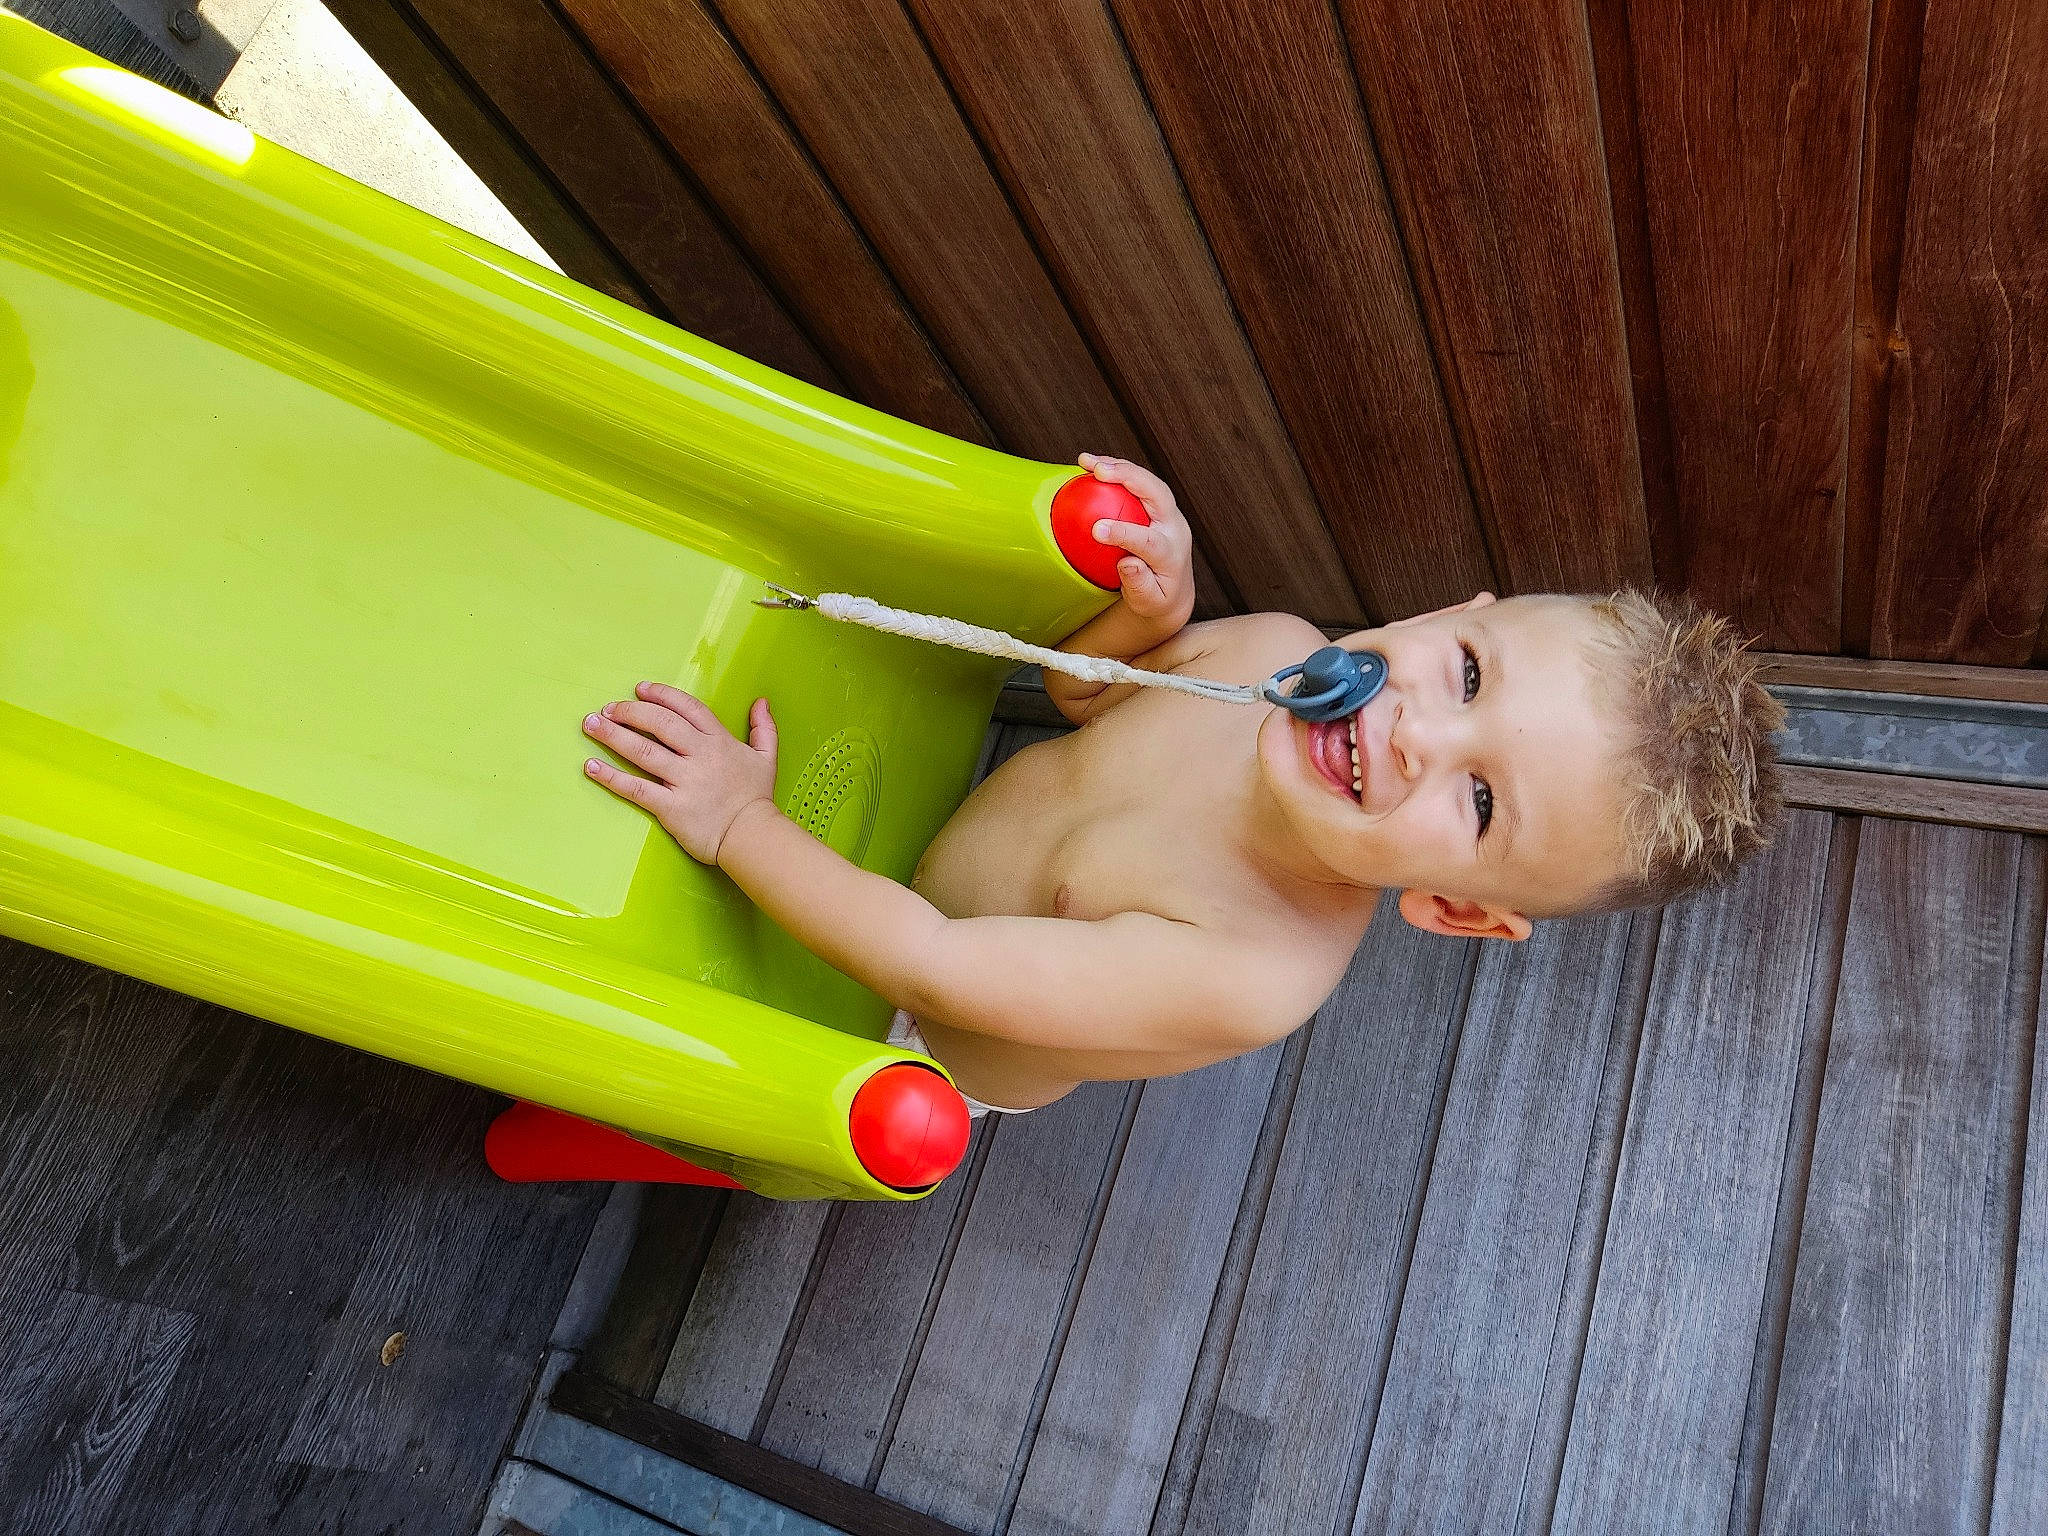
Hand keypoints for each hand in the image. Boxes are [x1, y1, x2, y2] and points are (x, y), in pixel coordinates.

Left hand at [582, 683, 777, 864]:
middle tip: (607, 709)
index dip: (661, 695)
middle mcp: (700, 756)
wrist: (753, 838)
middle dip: (630, 712)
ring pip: (643, 751)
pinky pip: (636, 788)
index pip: (687, 708)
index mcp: (719, 741)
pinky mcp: (671, 807)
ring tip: (590, 725)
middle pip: (660, 724)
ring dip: (613, 736)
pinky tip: (591, 767)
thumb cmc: (757, 799)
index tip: (639, 689)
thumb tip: (761, 702)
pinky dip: (611, 777)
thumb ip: (764, 727)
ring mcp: (684, 781)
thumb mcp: (767, 757)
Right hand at [1077, 453, 1195, 625]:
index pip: (1150, 539)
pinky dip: (1116, 471)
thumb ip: (1139, 586)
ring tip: (1087, 461)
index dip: (1125, 532)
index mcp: (1172, 553)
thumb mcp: (1148, 602)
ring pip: (1148, 481)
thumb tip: (1128, 564)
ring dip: (1119, 466)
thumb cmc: (1157, 599)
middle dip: (1129, 477)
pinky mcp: (1156, 505)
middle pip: (1158, 494)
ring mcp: (1167, 513)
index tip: (1097, 530)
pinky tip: (1091, 466)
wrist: (1173, 591)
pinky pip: (1138, 483)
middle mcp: (1174, 527)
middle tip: (1098, 470)